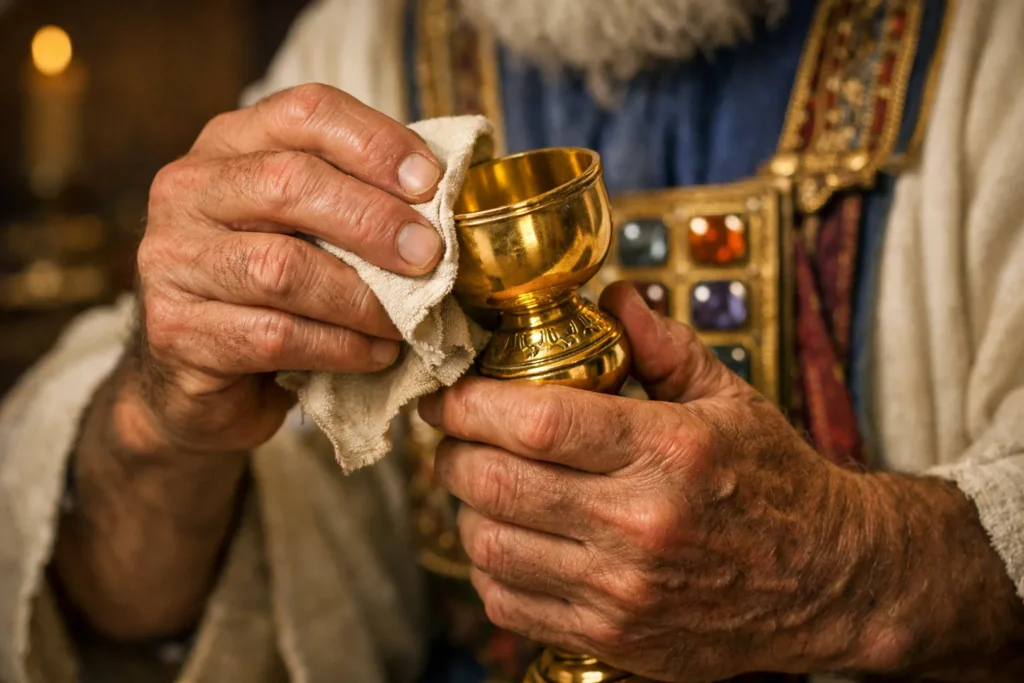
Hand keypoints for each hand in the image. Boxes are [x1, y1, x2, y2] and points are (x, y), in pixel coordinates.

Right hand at [131, 84, 443, 453]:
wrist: (197, 377)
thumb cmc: (273, 291)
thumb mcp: (311, 229)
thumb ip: (359, 202)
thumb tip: (447, 202)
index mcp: (230, 144)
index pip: (305, 112)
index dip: (375, 142)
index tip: (431, 184)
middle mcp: (189, 189)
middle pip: (289, 182)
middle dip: (374, 221)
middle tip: (429, 256)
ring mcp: (173, 260)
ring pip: (281, 267)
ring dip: (362, 298)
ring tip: (408, 320)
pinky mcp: (179, 330)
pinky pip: (275, 334)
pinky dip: (341, 347)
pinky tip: (376, 355)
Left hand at [419, 282, 1023, 680]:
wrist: (826, 581)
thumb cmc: (775, 482)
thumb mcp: (729, 398)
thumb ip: (661, 345)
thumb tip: (610, 297)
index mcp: (669, 450)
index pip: (535, 421)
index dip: (470, 403)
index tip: (449, 392)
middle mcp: (640, 524)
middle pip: (497, 482)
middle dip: (452, 451)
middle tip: (453, 434)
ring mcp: (623, 590)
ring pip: (490, 546)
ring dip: (465, 508)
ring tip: (479, 482)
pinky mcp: (613, 636)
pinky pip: (509, 603)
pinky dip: (487, 568)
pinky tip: (506, 538)